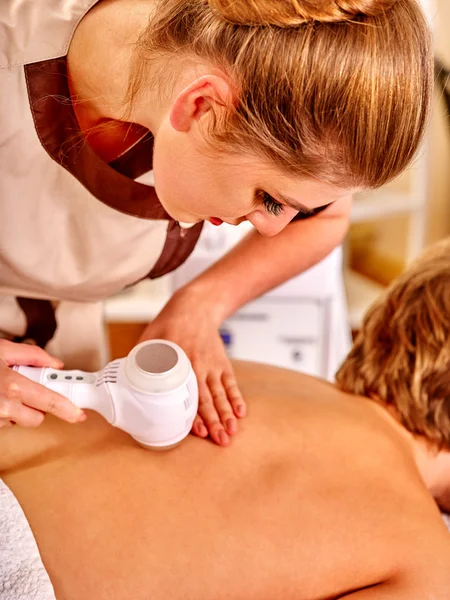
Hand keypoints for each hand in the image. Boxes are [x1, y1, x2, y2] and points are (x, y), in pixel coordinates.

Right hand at [0, 340, 86, 428]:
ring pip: (21, 421)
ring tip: (4, 391)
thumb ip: (32, 355)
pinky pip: (6, 423)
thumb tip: (55, 364)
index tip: (80, 414)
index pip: (50, 402)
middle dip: (38, 405)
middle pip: (39, 417)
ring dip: (19, 409)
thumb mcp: (2, 350)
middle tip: (25, 388)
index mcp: (13, 386)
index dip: (68, 409)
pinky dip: (6, 413)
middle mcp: (5, 407)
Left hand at [139, 290, 246, 446]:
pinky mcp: (222, 363)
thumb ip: (139, 361)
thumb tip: (122, 383)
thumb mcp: (149, 338)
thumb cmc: (170, 324)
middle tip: (221, 441)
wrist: (195, 307)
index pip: (189, 393)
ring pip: (222, 394)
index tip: (198, 430)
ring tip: (231, 432)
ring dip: (227, 414)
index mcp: (181, 361)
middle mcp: (200, 365)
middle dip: (215, 421)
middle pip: (209, 398)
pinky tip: (240, 412)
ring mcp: (214, 365)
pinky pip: (231, 383)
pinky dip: (236, 398)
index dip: (194, 413)